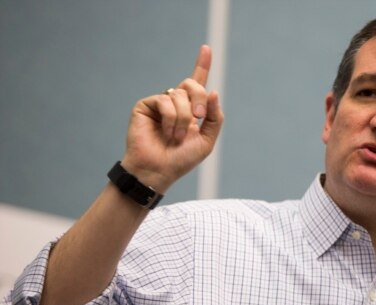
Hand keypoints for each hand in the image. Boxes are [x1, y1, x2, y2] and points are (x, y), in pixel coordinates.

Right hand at [122, 45, 223, 192]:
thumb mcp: (206, 140)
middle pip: (192, 84)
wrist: (159, 170)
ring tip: (175, 137)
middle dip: (199, 99)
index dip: (202, 65)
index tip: (206, 48)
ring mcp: (160, 103)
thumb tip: (213, 91)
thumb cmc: (181, 159)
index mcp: (191, 109)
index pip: (198, 83)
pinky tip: (166, 132)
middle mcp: (176, 103)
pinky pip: (165, 100)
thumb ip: (214, 117)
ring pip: (179, 95)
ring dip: (183, 118)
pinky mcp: (146, 105)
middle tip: (197, 118)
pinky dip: (171, 118)